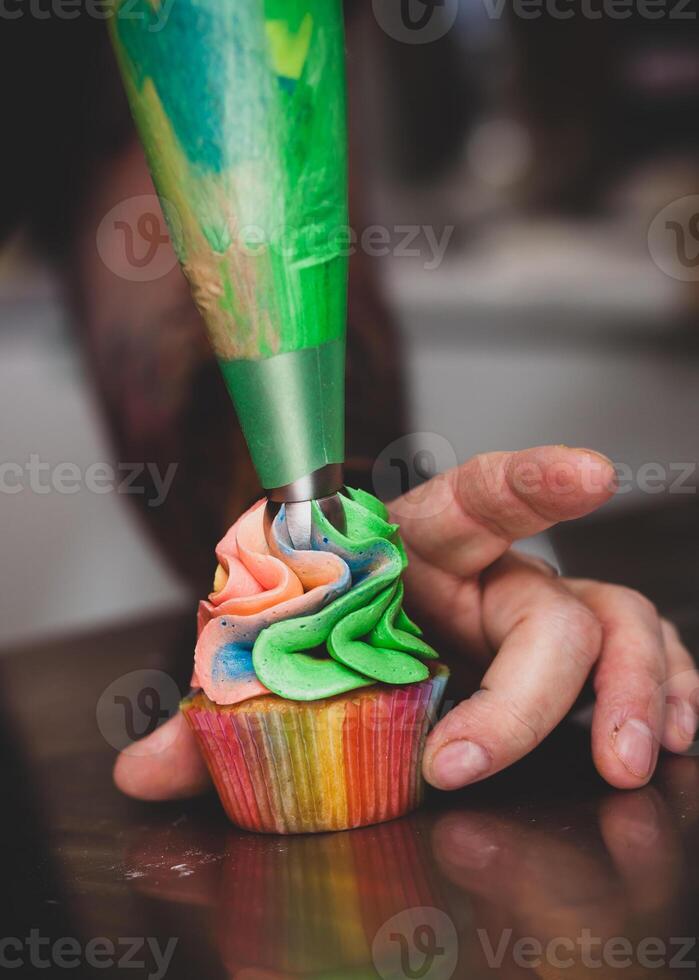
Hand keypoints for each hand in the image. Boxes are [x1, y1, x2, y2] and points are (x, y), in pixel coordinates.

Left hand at [113, 446, 696, 800]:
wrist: (352, 637)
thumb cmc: (321, 628)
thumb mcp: (268, 658)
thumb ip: (215, 708)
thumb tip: (140, 772)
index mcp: (421, 545)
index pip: (483, 494)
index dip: (535, 479)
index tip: (591, 472)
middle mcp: (495, 575)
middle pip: (548, 608)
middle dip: (524, 690)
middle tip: (468, 759)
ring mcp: (541, 618)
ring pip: (621, 628)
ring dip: (635, 690)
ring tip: (629, 759)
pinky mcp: (571, 667)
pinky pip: (642, 663)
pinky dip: (666, 692)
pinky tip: (670, 734)